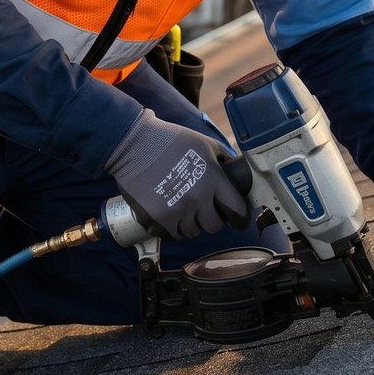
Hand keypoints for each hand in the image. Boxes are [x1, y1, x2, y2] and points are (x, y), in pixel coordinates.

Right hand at [106, 112, 250, 239]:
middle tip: (202, 209)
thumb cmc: (170, 140)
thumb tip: (235, 174)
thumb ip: (223, 160)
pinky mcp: (158, 218)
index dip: (239, 216)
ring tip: (180, 205)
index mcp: (213, 179)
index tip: (237, 218)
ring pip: (192, 231)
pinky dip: (171, 226)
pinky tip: (168, 211)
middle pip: (214, 226)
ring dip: (189, 222)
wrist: (134, 144)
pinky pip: (172, 234)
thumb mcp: (204, 144)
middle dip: (210, 218)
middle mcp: (198, 197)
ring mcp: (177, 210)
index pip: (237, 210)